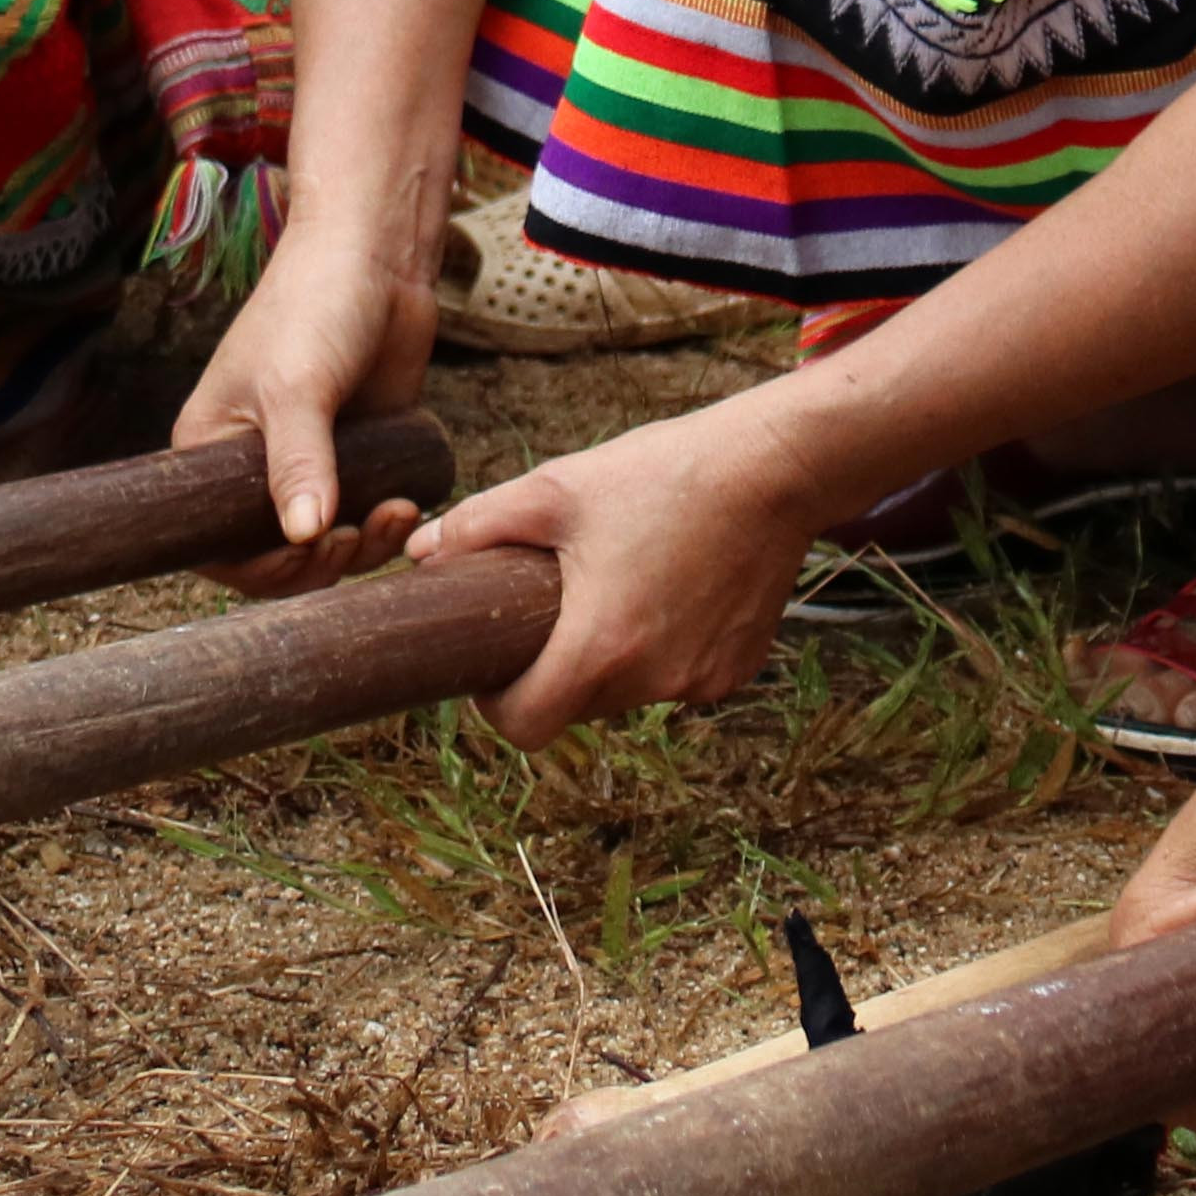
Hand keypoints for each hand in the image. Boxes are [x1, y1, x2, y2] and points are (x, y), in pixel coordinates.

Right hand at [173, 199, 439, 593]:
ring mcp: (306, 464)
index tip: (308, 551)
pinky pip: (360, 517)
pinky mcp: (354, 458)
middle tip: (354, 537)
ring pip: (324, 544)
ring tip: (393, 515)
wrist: (379, 259)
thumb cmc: (316, 305)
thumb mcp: (298, 386)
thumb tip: (302, 538)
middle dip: (317, 563)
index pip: (214, 544)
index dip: (258, 569)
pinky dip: (381, 527)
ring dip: (360, 548)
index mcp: (208, 450)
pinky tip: (405, 506)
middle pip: (272, 556)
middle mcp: (250, 466)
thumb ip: (298, 463)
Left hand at [408, 403, 823, 744]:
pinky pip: (678, 676)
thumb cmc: (661, 473)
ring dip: (612, 658)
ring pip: (627, 692)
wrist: (773, 468)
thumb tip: (422, 553)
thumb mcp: (556, 488)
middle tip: (556, 604)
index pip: (524, 727)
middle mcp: (652, 681)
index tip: (500, 660)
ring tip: (620, 585)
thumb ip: (479, 525)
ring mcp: (700, 683)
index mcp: (599, 648)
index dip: (499, 703)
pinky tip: (674, 588)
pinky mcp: (736, 671)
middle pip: (576, 707)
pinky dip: (665, 648)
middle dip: (556, 668)